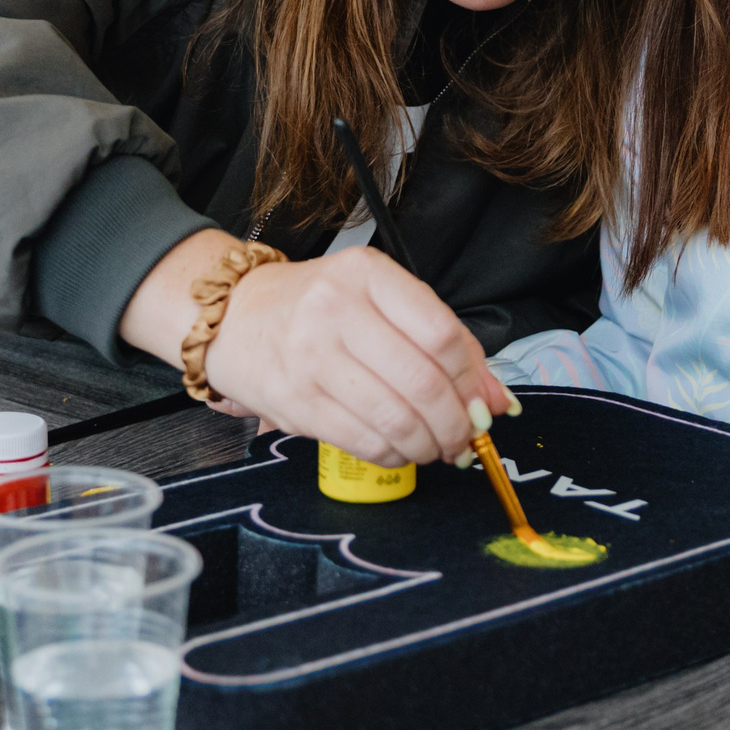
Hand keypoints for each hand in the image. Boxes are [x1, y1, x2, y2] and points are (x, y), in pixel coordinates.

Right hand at [121, 232, 505, 465]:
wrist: (232, 318)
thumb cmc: (314, 307)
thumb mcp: (377, 299)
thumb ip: (441, 341)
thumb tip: (497, 399)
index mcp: (366, 274)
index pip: (442, 333)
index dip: (472, 379)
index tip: (481, 401)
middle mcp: (337, 310)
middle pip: (425, 382)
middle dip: (457, 422)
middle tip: (464, 436)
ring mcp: (312, 357)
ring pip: (398, 418)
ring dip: (430, 445)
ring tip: (436, 446)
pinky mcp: (296, 401)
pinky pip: (365, 442)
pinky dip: (395, 455)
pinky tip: (400, 448)